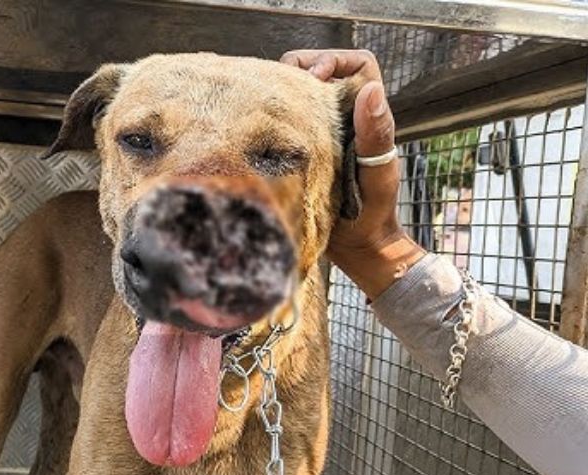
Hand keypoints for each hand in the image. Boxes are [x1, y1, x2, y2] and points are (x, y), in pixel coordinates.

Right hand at [279, 48, 424, 297]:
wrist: (357, 249)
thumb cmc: (373, 214)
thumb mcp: (377, 174)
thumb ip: (375, 134)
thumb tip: (370, 91)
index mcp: (366, 117)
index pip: (357, 66)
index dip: (335, 60)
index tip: (314, 78)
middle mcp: (343, 121)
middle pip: (321, 74)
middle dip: (300, 72)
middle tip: (281, 91)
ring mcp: (321, 138)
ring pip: (300, 99)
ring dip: (283, 97)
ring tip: (268, 110)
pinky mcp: (302, 157)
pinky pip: (286, 128)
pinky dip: (274, 124)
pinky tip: (261, 133)